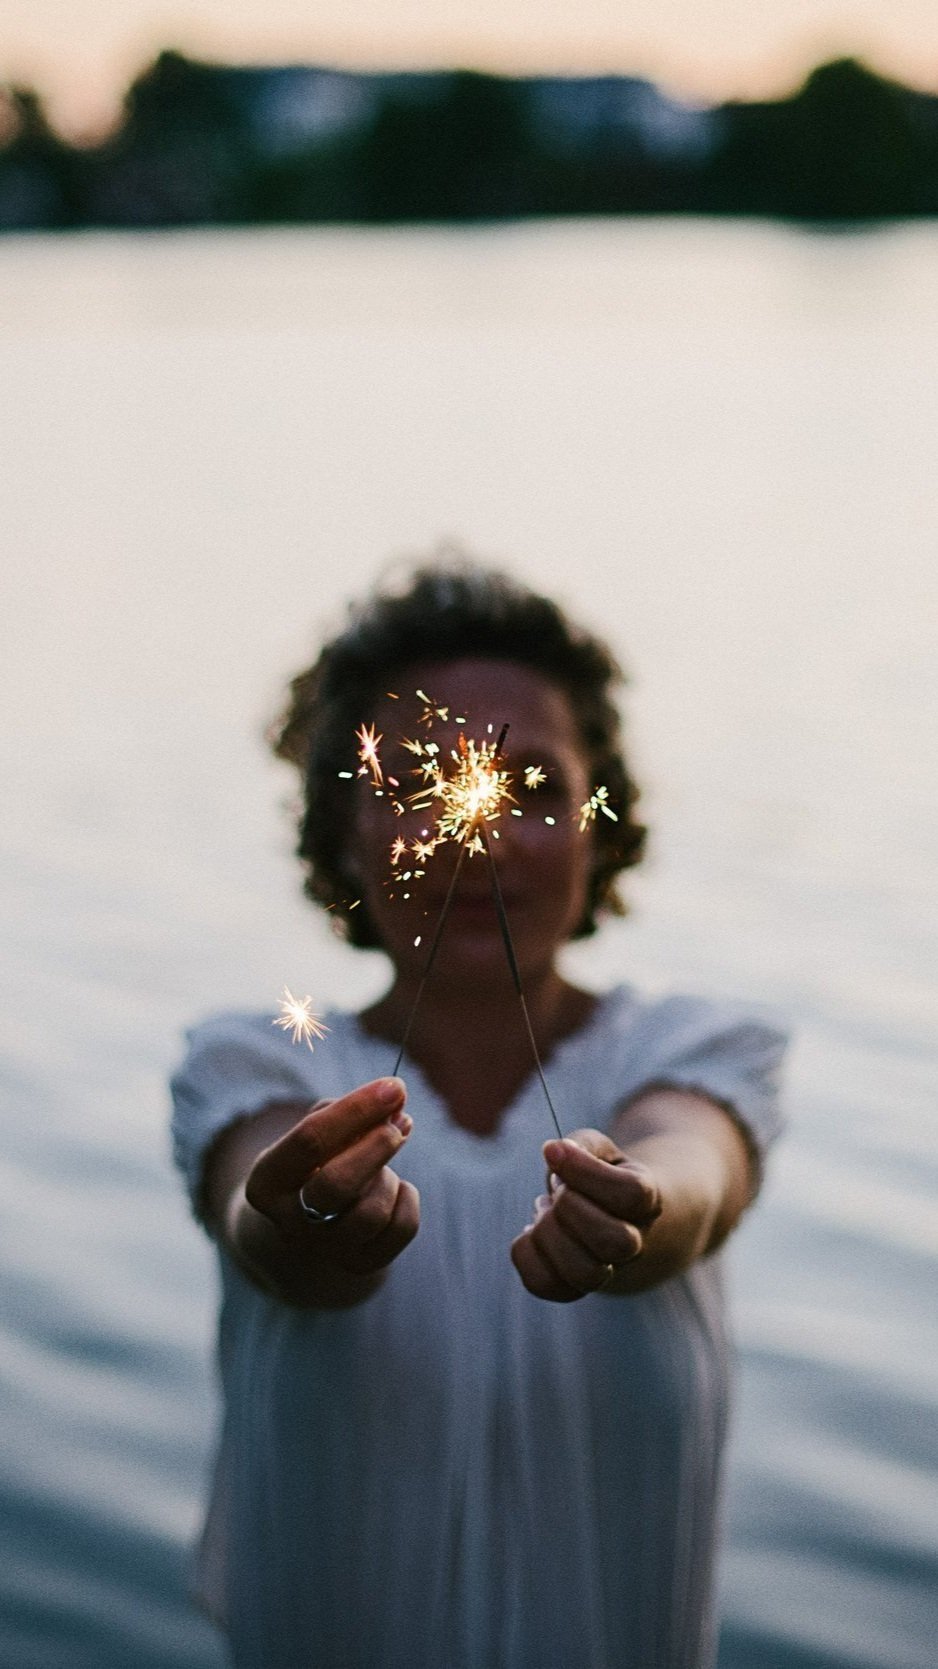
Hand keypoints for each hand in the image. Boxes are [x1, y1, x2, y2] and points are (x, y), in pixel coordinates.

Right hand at [244, 1077, 419, 1277]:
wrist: (302, 1231)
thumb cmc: (312, 1166)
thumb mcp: (313, 1136)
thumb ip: (347, 1114)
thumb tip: (396, 1105)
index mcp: (266, 1183)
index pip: (310, 1141)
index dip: (356, 1109)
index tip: (394, 1086)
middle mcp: (289, 1223)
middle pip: (337, 1185)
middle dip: (376, 1147)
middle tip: (398, 1123)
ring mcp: (324, 1250)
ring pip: (371, 1212)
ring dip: (388, 1178)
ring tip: (383, 1168)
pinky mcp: (359, 1264)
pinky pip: (400, 1230)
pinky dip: (407, 1200)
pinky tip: (395, 1190)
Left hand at [510, 1129, 661, 1301]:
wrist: (620, 1222)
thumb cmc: (605, 1177)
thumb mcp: (602, 1151)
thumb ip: (583, 1145)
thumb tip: (553, 1152)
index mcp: (646, 1201)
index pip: (629, 1193)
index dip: (585, 1171)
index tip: (554, 1152)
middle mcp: (634, 1243)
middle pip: (614, 1242)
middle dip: (571, 1208)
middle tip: (557, 1187)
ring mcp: (605, 1272)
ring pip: (583, 1273)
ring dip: (549, 1235)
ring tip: (543, 1208)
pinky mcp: (572, 1288)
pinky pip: (544, 1284)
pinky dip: (525, 1253)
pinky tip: (532, 1229)